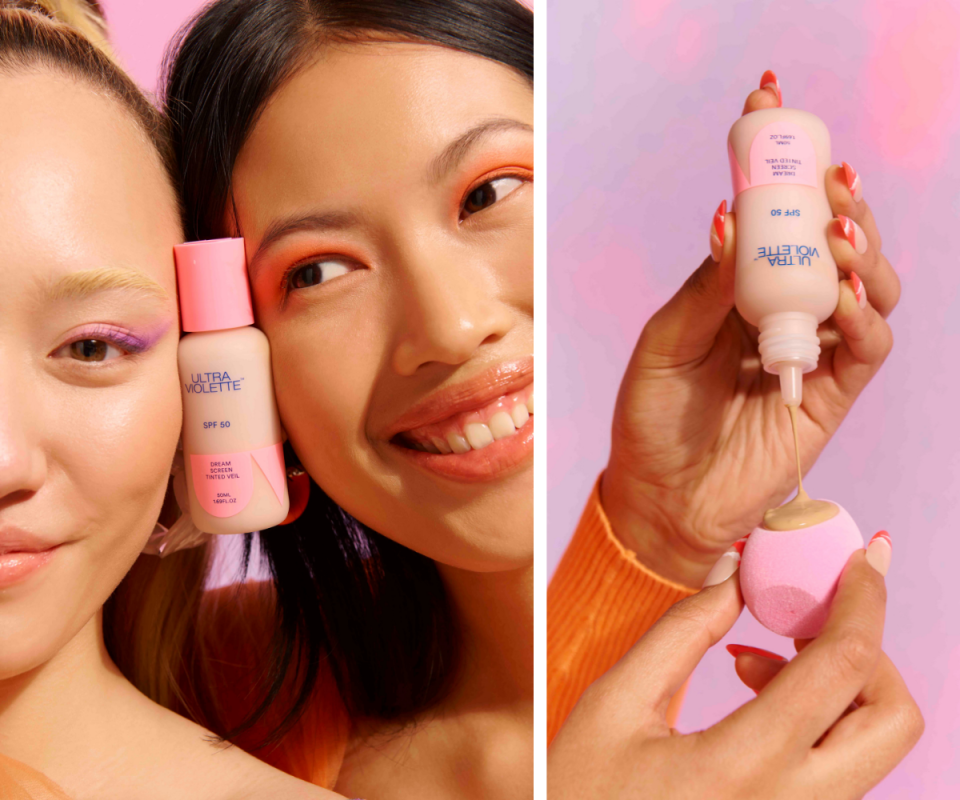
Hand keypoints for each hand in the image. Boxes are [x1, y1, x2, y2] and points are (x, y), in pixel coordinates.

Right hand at [547, 549, 922, 799]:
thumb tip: (736, 571)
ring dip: (835, 685)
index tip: (864, 557)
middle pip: (892, 720)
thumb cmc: (579, 794)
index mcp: (743, 766)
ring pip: (871, 747)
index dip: (863, 599)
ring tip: (754, 660)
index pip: (840, 666)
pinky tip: (754, 696)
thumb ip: (682, 631)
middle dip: (865, 649)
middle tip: (807, 615)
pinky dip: (818, 720)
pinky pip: (840, 771)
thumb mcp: (615, 704)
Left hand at [601, 71, 899, 585]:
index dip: (776, 163)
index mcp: (735, 292)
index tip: (770, 104)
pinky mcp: (831, 394)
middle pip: (827, 242)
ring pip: (865, 285)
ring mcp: (811, 351)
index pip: (768, 218)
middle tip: (825, 172)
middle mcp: (779, 312)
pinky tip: (849, 290)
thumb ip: (705, 289)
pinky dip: (867, 314)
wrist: (660, 499)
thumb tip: (732, 216)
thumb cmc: (652, 420)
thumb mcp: (664, 345)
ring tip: (840, 228)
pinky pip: (868, 346)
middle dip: (833, 199)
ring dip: (863, 249)